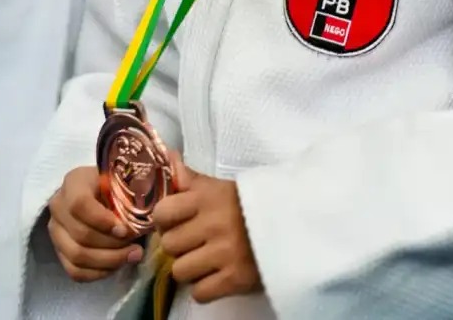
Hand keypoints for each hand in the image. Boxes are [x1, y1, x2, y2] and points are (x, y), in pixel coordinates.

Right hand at [48, 166, 144, 282]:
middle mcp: (58, 206)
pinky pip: (74, 271)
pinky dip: (98, 273)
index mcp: (74, 182)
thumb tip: (151, 216)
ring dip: (108, 261)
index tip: (125, 229)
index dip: (102, 221)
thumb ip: (131, 191)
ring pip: (77, 256)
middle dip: (112, 246)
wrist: (97, 190)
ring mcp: (56, 231)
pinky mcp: (59, 251)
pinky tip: (117, 266)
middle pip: (80, 235)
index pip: (80, 204)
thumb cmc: (113, 183)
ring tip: (132, 256)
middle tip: (137, 247)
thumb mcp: (120, 179)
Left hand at [152, 152, 261, 303]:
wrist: (289, 222)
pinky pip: (199, 294)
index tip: (176, 221)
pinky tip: (216, 274)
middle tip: (194, 241)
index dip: (165, 219)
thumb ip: (191, 178)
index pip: (163, 212)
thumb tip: (168, 158)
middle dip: (179, 245)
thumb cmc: (248, 203)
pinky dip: (205, 287)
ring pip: (180, 272)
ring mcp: (223, 253)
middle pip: (169, 245)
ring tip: (206, 259)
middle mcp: (212, 224)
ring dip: (190, 268)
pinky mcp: (234, 279)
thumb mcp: (220, 186)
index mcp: (206, 198)